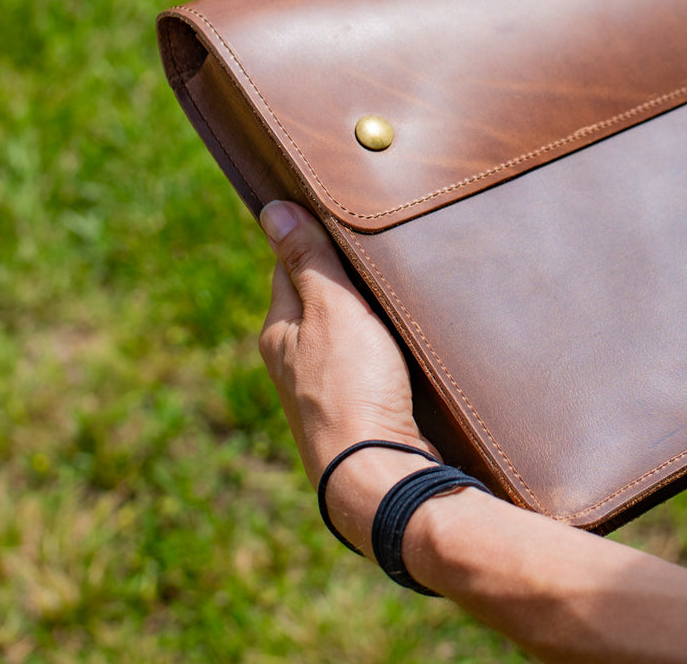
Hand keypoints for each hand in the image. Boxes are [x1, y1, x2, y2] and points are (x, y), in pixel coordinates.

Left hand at [257, 200, 437, 554]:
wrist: (380, 477)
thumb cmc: (350, 390)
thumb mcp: (332, 311)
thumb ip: (308, 260)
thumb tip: (272, 209)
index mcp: (280, 332)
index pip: (290, 265)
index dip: (313, 237)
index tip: (341, 214)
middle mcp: (296, 362)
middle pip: (321, 302)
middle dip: (348, 278)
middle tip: (384, 250)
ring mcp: (329, 391)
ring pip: (349, 336)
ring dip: (373, 316)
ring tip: (405, 293)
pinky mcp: (363, 413)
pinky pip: (373, 366)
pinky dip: (389, 349)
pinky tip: (414, 343)